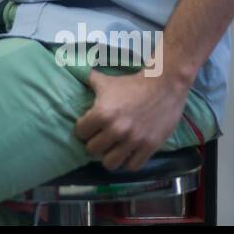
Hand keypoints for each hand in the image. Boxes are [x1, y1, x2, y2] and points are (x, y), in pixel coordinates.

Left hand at [73, 70, 190, 171]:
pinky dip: (129, 162)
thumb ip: (87, 79)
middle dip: (95, 145)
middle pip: (92, 150)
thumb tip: (70, 66)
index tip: (89, 128)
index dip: (83, 130)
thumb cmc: (131, 84)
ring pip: (110, 163)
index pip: (80, 133)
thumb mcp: (106, 81)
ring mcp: (133, 140)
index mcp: (102, 113)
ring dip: (110, 157)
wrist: (163, 86)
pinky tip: (128, 154)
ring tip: (113, 150)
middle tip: (101, 140)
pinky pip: (132, 166)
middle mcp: (116, 129)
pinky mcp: (149, 147)